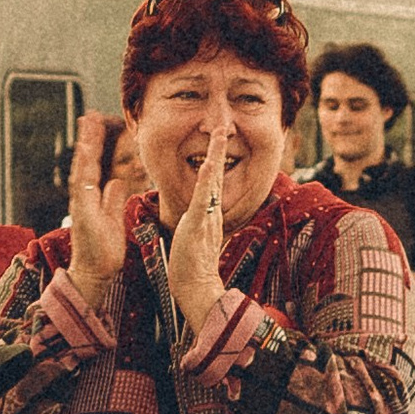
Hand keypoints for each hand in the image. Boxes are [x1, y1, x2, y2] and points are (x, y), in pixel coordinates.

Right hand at [60, 114, 129, 314]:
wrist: (94, 272)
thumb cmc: (103, 249)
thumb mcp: (112, 218)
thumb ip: (113, 200)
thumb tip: (117, 182)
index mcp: (90, 197)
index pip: (93, 165)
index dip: (95, 144)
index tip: (98, 124)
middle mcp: (82, 198)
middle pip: (84, 161)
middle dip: (87, 138)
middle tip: (90, 115)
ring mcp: (80, 204)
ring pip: (81, 169)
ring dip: (84, 147)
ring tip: (87, 126)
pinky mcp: (82, 213)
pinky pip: (83, 187)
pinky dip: (83, 169)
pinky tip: (86, 153)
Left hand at [165, 135, 230, 335]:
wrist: (195, 287)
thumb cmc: (192, 267)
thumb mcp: (196, 239)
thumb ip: (200, 226)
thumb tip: (202, 218)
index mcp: (209, 213)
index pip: (211, 182)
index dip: (214, 160)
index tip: (216, 139)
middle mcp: (210, 212)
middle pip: (216, 175)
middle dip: (219, 150)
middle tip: (222, 126)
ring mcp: (206, 217)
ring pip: (211, 183)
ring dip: (215, 158)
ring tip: (218, 136)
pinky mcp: (198, 226)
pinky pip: (202, 201)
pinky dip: (205, 183)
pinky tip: (207, 166)